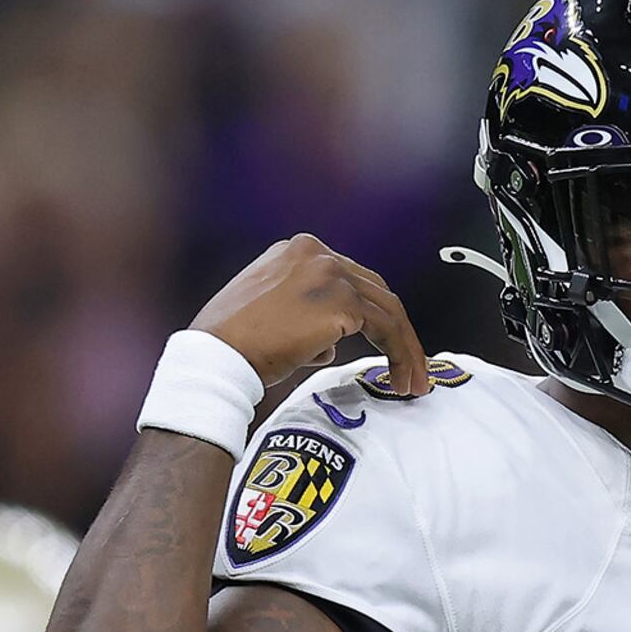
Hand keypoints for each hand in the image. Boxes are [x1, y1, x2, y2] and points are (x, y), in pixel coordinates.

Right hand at [193, 234, 429, 396]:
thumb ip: (307, 318)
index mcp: (298, 250)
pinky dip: (400, 356)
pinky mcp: (342, 304)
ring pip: (388, 310)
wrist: (218, 354)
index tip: (383, 341)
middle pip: (376, 291)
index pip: (350, 279)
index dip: (371, 313)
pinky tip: (399, 380)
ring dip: (406, 349)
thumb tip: (332, 341)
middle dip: (398, 331)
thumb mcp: (269, 314)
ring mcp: (332, 275)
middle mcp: (318, 254)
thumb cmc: (233, 342)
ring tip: (412, 381)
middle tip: (411, 366)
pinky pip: (387, 331)